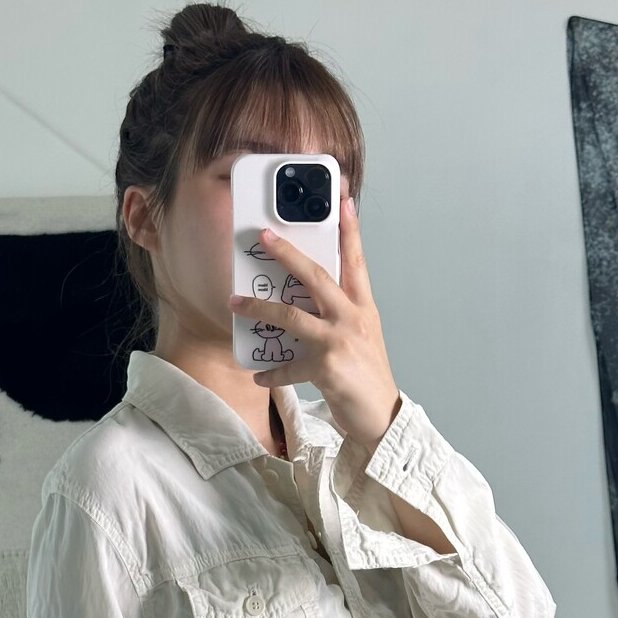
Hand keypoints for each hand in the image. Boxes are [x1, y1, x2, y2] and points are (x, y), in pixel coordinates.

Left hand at [227, 190, 401, 452]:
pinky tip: (259, 375)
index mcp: (363, 308)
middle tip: (263, 235)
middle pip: (317, 276)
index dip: (350, 231)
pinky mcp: (327, 367)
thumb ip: (339, 316)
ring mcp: (340, 341)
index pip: (356, 262)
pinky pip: (288, 367)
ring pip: (292, 316)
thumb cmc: (367, 377)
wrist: (382, 417)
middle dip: (288, 254)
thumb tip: (304, 303)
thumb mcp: (361, 338)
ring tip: (235, 303)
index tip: (342, 200)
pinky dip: (272, 373)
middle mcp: (353, 318)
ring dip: (260, 307)